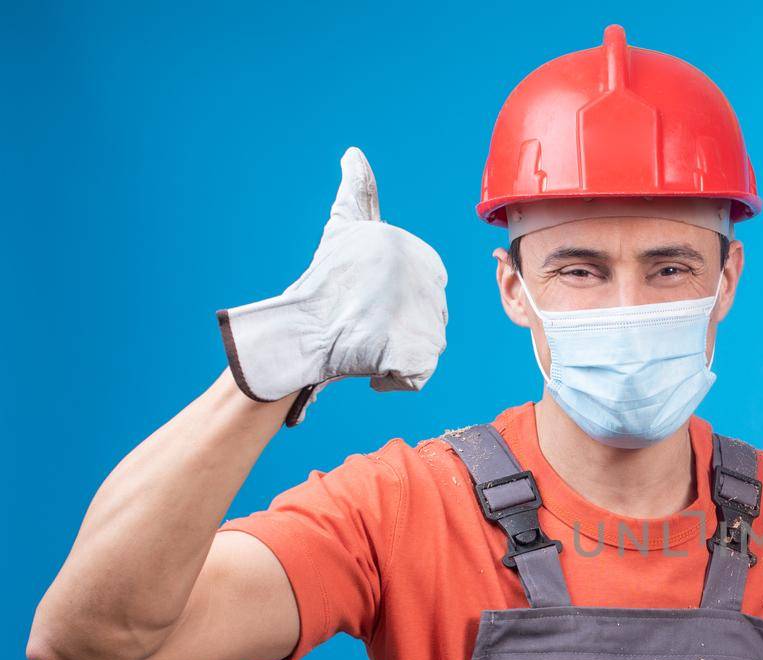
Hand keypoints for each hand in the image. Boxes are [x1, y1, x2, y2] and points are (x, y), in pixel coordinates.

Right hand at [217, 147, 447, 425]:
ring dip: (392, 349)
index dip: (393, 301)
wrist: (303, 326)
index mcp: (423, 254)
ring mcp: (430, 320)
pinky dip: (391, 376)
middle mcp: (433, 284)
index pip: (424, 287)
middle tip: (361, 324)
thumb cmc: (321, 280)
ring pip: (422, 345)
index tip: (364, 302)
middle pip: (425, 316)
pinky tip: (367, 366)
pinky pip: (416, 373)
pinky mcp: (423, 354)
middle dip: (395, 325)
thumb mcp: (344, 228)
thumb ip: (356, 191)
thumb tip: (354, 154)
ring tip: (362, 341)